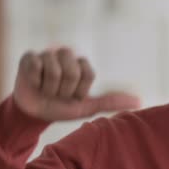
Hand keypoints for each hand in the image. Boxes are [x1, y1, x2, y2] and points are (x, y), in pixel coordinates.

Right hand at [13, 48, 139, 120]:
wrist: (34, 113)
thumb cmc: (62, 108)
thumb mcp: (88, 107)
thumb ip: (112, 102)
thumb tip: (140, 102)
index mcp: (81, 64)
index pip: (87, 74)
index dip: (79, 91)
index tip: (73, 96)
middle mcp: (66, 55)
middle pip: (71, 71)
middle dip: (64, 90)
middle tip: (58, 94)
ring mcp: (47, 54)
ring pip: (53, 69)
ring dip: (48, 88)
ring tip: (45, 90)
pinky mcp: (28, 57)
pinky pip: (35, 65)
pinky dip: (34, 80)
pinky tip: (33, 82)